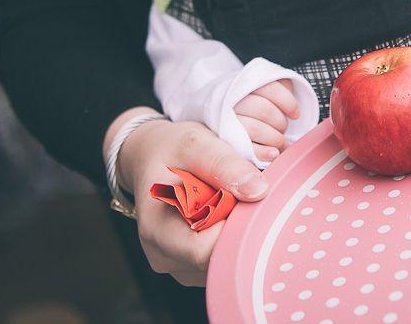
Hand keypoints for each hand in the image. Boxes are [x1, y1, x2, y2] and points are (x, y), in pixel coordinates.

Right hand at [109, 109, 268, 285]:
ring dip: (237, 231)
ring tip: (230, 200)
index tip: (245, 199)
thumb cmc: (171, 150)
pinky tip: (227, 212)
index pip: (205, 250)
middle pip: (217, 258)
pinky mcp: (192, 265)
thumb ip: (225, 165)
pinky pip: (221, 258)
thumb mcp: (196, 144)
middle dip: (239, 227)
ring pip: (223, 261)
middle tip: (241, 195)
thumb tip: (258, 191)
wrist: (152, 155)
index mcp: (157, 231)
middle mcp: (164, 256)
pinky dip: (232, 236)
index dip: (233, 227)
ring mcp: (178, 265)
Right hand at [234, 79, 299, 161]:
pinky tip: (274, 153)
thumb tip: (293, 105)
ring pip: (256, 128)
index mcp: (246, 84)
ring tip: (282, 142)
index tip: (295, 114)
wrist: (217, 108)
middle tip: (284, 128)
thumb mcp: (263, 86)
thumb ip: (279, 88)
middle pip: (265, 110)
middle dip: (281, 122)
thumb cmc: (250, 100)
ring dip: (276, 138)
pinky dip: (264, 152)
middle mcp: (235, 101)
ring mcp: (229, 121)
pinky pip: (247, 148)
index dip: (288, 102)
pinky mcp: (228, 140)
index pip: (272, 89)